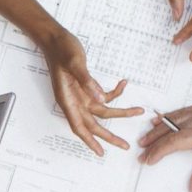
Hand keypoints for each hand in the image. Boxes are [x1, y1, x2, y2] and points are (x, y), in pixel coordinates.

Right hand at [42, 40, 142, 155]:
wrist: (55, 39)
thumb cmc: (61, 50)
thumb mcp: (75, 63)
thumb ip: (87, 81)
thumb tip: (101, 99)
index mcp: (67, 99)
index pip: (79, 126)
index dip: (89, 141)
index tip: (100, 152)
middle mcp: (74, 101)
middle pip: (93, 124)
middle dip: (109, 135)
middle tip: (124, 145)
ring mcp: (81, 95)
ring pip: (102, 110)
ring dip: (119, 111)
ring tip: (137, 111)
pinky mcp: (86, 86)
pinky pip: (102, 95)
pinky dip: (114, 92)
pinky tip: (123, 83)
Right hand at [137, 101, 191, 191]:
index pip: (175, 141)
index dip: (159, 151)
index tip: (149, 159)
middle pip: (171, 127)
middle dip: (155, 139)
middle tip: (143, 149)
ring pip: (177, 116)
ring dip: (162, 126)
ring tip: (149, 134)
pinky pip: (187, 109)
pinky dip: (175, 116)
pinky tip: (169, 120)